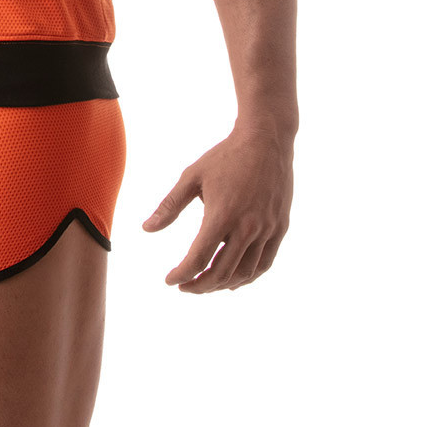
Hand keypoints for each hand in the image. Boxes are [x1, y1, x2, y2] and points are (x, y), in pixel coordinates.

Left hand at [141, 122, 292, 291]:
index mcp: (222, 215)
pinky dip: (247, 277)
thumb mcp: (192, 177)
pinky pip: (264, 264)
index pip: (199, 258)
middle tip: (184, 286)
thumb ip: (170, 205)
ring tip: (205, 284)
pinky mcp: (280, 228)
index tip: (170, 280)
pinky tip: (232, 279)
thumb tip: (146, 229)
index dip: (182, 274)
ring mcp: (267, 229)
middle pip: (221, 272)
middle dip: (199, 286)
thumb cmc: (225, 156)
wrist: (266, 140)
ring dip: (222, 285)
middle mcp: (247, 227)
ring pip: (244, 273)